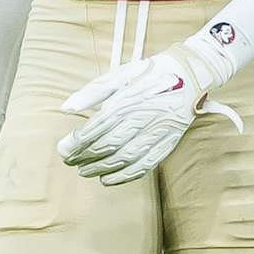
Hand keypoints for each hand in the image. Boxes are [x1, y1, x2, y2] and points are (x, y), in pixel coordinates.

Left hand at [56, 38, 239, 185]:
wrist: (190, 74)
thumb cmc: (149, 73)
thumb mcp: (120, 74)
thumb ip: (93, 91)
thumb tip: (66, 107)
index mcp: (127, 100)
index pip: (96, 127)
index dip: (77, 141)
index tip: (62, 148)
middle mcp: (141, 118)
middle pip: (108, 145)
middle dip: (84, 156)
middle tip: (68, 161)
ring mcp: (156, 132)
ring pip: (124, 158)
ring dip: (100, 168)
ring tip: (84, 171)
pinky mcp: (167, 142)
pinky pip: (145, 164)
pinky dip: (124, 176)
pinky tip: (108, 179)